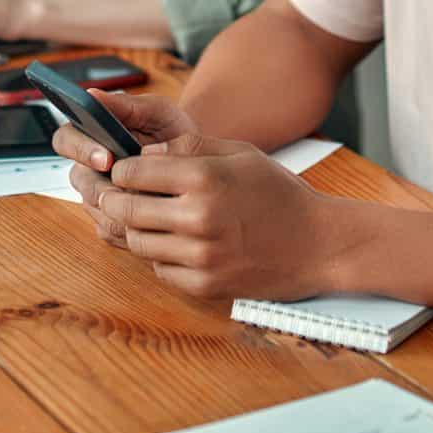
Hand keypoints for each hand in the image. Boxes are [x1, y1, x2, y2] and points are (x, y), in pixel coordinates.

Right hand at [56, 91, 200, 249]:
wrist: (197, 165)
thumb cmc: (173, 133)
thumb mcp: (158, 112)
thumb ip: (125, 104)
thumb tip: (92, 95)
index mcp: (91, 135)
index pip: (66, 139)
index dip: (81, 149)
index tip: (107, 158)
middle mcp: (88, 166)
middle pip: (77, 178)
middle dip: (102, 184)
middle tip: (129, 187)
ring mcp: (96, 195)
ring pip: (93, 207)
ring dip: (119, 206)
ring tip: (149, 200)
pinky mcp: (108, 220)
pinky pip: (108, 228)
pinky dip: (128, 224)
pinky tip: (150, 217)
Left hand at [96, 121, 341, 299]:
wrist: (318, 244)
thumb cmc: (279, 193)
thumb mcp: (240, 154)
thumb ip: (189, 147)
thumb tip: (143, 154)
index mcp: (205, 178)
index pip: (133, 173)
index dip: (121, 170)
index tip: (123, 171)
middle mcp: (198, 218)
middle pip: (126, 209)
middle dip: (115, 199)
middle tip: (116, 195)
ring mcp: (200, 257)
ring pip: (137, 242)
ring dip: (136, 228)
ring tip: (146, 217)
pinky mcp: (204, 285)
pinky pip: (160, 269)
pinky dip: (159, 255)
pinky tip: (174, 242)